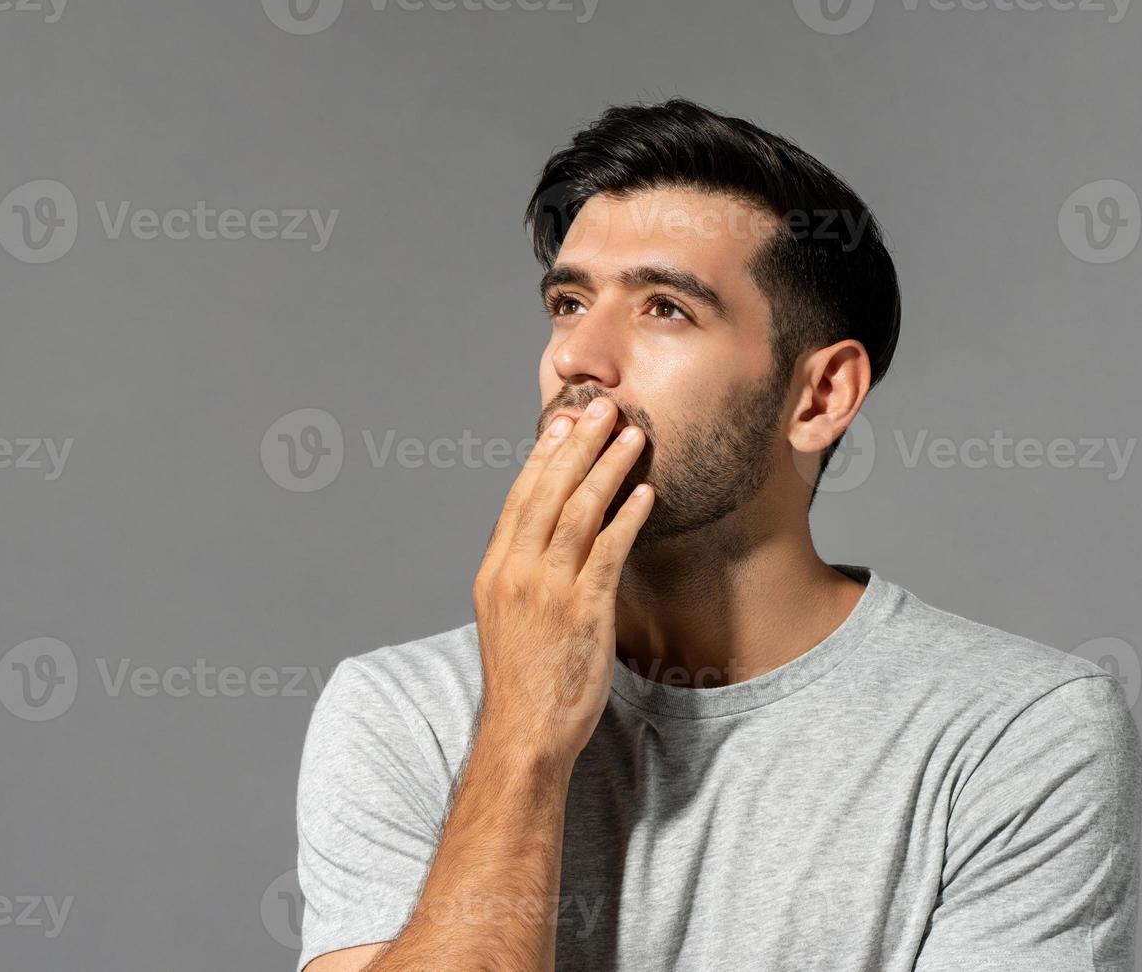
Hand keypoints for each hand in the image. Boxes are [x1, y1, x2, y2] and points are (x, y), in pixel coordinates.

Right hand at [472, 398, 651, 769]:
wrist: (525, 732)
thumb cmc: (525, 680)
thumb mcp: (509, 618)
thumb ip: (525, 576)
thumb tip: (550, 542)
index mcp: (495, 571)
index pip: (520, 499)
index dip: (545, 457)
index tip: (564, 424)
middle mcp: (516, 572)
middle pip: (549, 493)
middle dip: (579, 446)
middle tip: (603, 408)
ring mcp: (549, 590)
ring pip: (580, 513)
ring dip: (609, 469)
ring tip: (632, 436)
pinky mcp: (583, 611)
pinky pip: (608, 552)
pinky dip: (628, 518)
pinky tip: (645, 494)